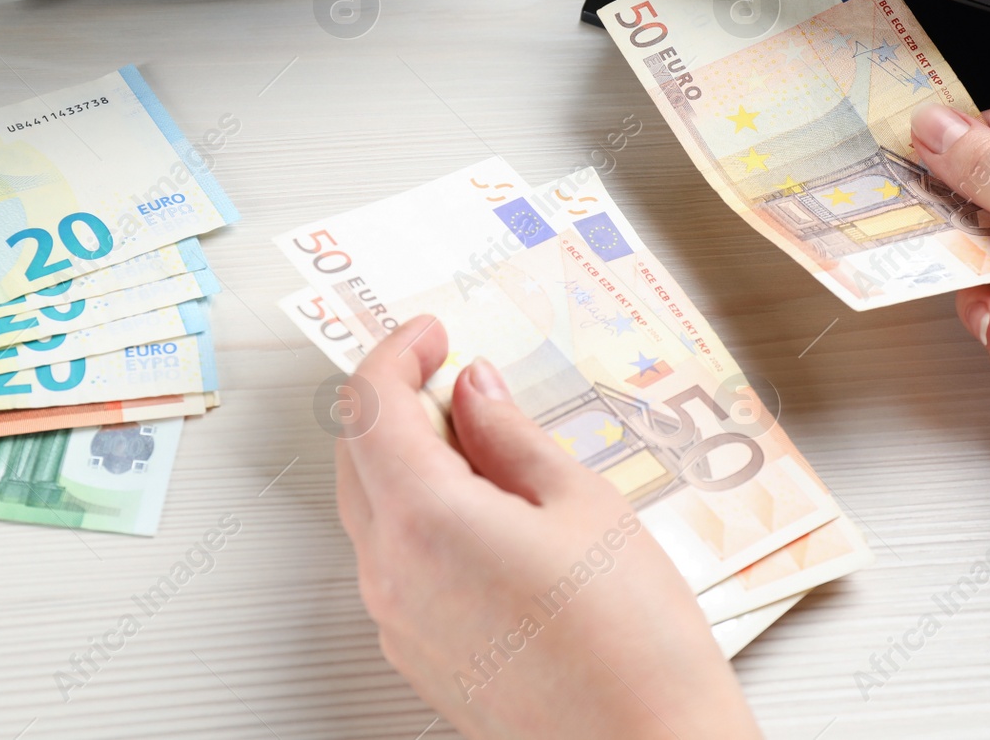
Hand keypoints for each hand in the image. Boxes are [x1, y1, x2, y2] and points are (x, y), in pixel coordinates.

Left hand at [335, 316, 762, 739]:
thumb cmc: (631, 641)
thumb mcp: (582, 504)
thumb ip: (512, 436)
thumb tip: (477, 392)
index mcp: (423, 520)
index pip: (370, 407)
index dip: (396, 354)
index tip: (431, 333)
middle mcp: (391, 574)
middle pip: (358, 456)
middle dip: (396, 401)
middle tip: (453, 373)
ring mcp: (399, 622)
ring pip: (374, 510)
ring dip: (408, 458)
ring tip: (483, 438)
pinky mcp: (421, 656)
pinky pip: (397, 561)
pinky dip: (421, 514)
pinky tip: (486, 508)